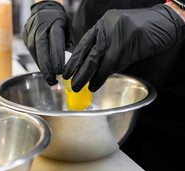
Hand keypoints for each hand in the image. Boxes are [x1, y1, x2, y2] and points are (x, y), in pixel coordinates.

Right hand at [22, 1, 75, 85]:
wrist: (44, 9)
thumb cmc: (59, 21)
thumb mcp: (68, 30)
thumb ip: (69, 45)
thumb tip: (72, 65)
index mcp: (54, 22)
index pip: (55, 41)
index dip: (57, 57)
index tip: (60, 71)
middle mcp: (40, 26)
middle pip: (41, 48)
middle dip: (47, 66)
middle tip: (52, 79)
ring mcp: (30, 30)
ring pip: (34, 51)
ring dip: (42, 66)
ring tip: (49, 78)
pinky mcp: (25, 36)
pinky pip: (31, 52)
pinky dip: (38, 62)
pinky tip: (44, 69)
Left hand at [63, 4, 184, 91]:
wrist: (164, 23)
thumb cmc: (140, 29)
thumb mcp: (116, 32)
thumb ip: (103, 46)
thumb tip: (88, 67)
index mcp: (102, 24)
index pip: (83, 44)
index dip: (74, 59)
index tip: (66, 71)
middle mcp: (107, 29)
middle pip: (88, 54)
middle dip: (78, 70)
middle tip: (72, 83)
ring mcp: (117, 38)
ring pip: (98, 61)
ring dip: (89, 77)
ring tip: (81, 87)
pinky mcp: (127, 48)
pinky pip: (111, 66)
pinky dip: (102, 77)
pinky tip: (95, 84)